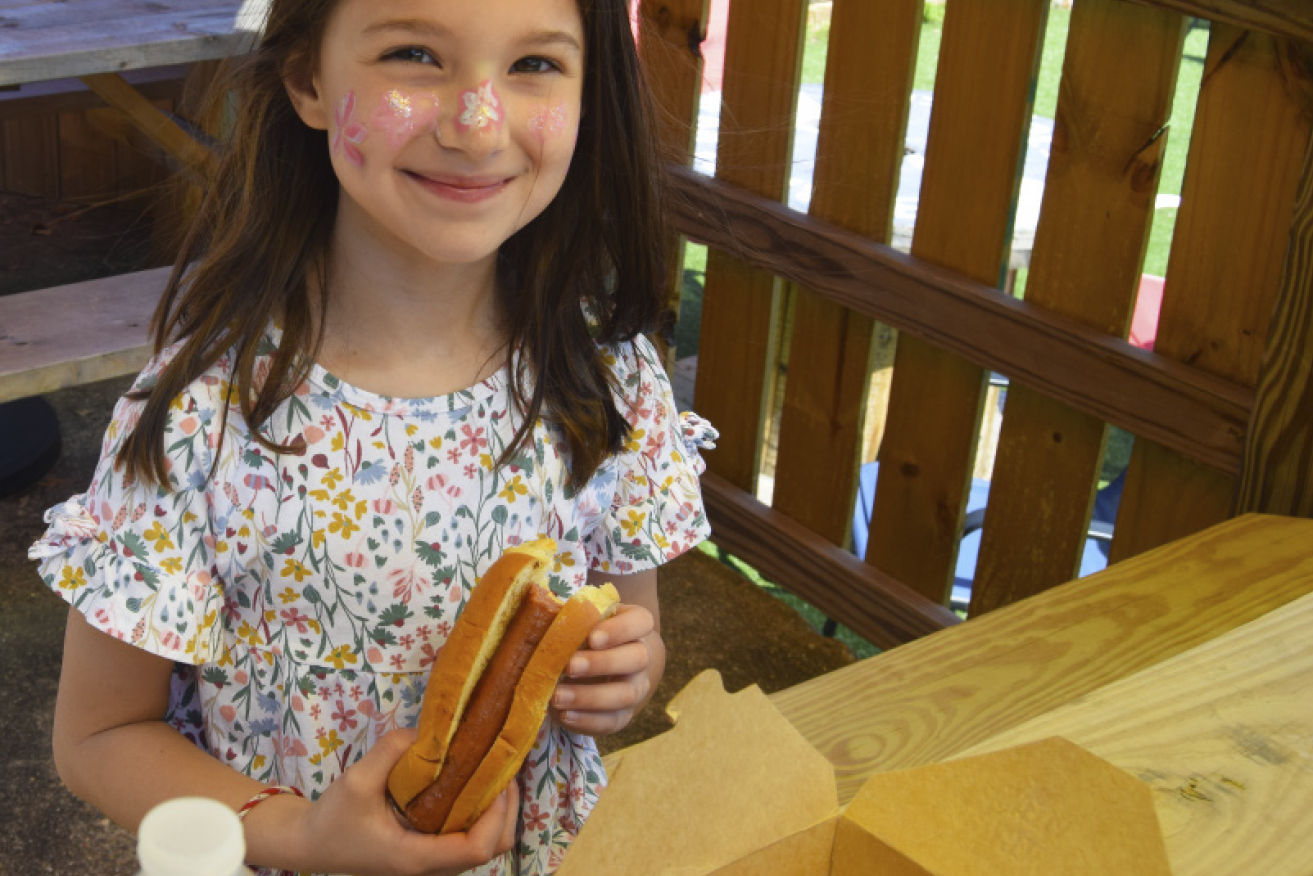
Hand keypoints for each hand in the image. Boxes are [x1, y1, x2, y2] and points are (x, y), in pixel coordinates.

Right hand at [286, 729, 517, 875]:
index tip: (497, 778)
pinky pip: (468, 839)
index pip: (477, 848)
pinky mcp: (429, 854)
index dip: (497, 814)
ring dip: (497, 811)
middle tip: (502, 769)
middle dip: (507, 809)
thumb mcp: (357, 780)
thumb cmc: (332, 818)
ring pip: (485, 846)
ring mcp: (432, 864)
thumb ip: (392, 751)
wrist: (310, 843)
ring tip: (492, 773)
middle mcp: (431, 868)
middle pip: (493, 848)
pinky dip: (481, 815)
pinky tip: (473, 784)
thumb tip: (428, 731)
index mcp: (416, 858)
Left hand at [551, 603, 662, 735]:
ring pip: (626, 694)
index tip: (592, 637)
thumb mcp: (582, 620)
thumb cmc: (586, 635)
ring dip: (590, 697)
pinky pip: (612, 721)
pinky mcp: (623, 714)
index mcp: (634, 625)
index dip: (620, 629)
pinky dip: (587, 720)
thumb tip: (537, 613)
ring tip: (557, 696)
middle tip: (570, 666)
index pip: (641, 621)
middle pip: (637, 658)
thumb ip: (569, 617)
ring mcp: (636, 687)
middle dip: (602, 663)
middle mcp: (642, 656)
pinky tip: (564, 714)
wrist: (604, 665)